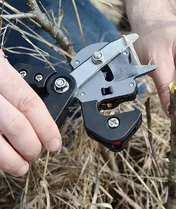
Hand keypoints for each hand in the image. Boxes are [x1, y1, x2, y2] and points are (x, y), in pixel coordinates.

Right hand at [0, 51, 61, 175]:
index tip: (54, 142)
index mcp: (0, 72)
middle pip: (16, 125)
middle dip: (31, 146)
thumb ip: (16, 93)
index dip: (46, 127)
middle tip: (35, 154)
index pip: (29, 103)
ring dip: (11, 160)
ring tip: (21, 166)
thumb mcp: (1, 70)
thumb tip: (42, 124)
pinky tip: (2, 162)